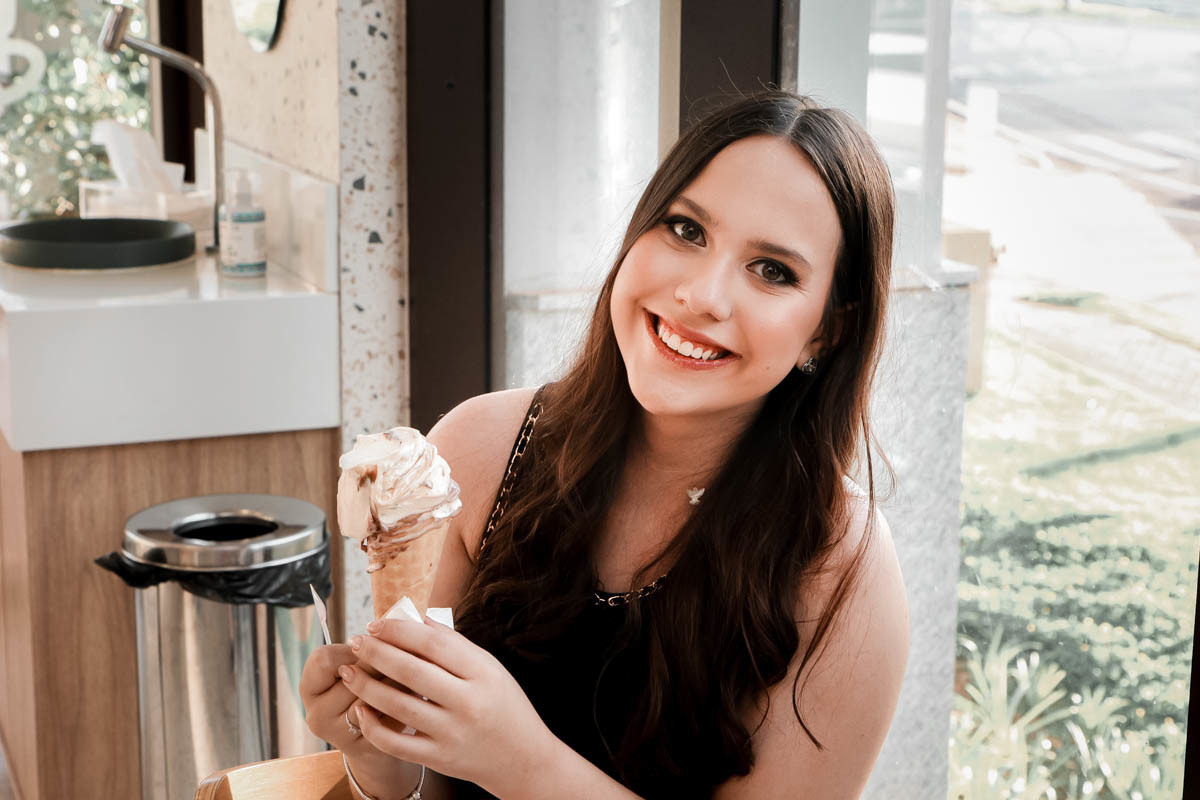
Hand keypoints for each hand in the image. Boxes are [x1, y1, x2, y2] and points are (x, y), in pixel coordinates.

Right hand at [300, 644, 419, 792]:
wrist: (381, 739)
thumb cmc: (372, 687)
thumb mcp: (359, 665)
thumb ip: (370, 646)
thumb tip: (400, 620)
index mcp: (310, 688)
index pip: (323, 659)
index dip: (352, 650)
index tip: (370, 649)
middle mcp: (316, 715)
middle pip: (353, 676)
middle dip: (383, 664)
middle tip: (407, 654)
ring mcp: (339, 735)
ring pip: (373, 697)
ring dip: (398, 681)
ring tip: (416, 672)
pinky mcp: (365, 748)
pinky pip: (389, 717)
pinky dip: (406, 703)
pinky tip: (416, 696)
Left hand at [339, 618, 559, 798]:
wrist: (522, 758)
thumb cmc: (505, 706)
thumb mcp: (490, 668)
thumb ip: (455, 645)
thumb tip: (417, 620)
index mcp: (483, 673)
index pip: (433, 644)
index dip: (400, 631)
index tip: (376, 623)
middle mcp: (468, 703)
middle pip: (411, 671)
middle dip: (376, 653)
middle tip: (356, 642)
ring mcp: (452, 733)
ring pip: (398, 705)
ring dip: (367, 685)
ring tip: (349, 671)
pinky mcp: (439, 758)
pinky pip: (396, 743)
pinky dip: (373, 726)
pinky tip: (361, 709)